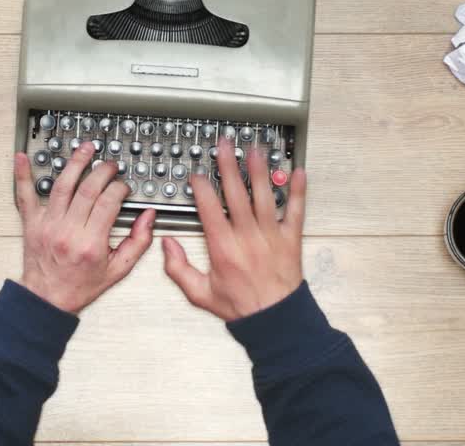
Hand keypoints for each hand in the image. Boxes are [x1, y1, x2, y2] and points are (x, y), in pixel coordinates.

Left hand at [14, 141, 156, 313]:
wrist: (47, 298)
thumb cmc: (80, 285)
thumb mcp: (118, 270)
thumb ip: (138, 242)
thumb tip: (148, 217)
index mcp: (91, 243)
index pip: (109, 202)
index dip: (119, 188)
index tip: (123, 187)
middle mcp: (68, 231)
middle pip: (88, 189)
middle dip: (103, 170)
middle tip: (110, 164)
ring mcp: (48, 225)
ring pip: (62, 185)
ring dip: (75, 163)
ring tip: (85, 148)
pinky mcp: (32, 223)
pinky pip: (25, 196)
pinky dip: (22, 175)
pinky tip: (22, 158)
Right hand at [162, 137, 305, 320]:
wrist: (275, 319)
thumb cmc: (240, 306)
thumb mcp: (200, 293)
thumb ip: (178, 269)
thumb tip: (167, 245)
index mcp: (223, 247)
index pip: (210, 208)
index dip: (202, 187)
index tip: (197, 174)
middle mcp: (247, 236)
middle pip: (236, 193)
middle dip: (229, 166)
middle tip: (226, 145)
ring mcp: (271, 235)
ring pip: (264, 196)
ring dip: (259, 171)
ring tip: (254, 150)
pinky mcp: (291, 239)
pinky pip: (295, 210)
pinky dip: (298, 191)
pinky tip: (297, 172)